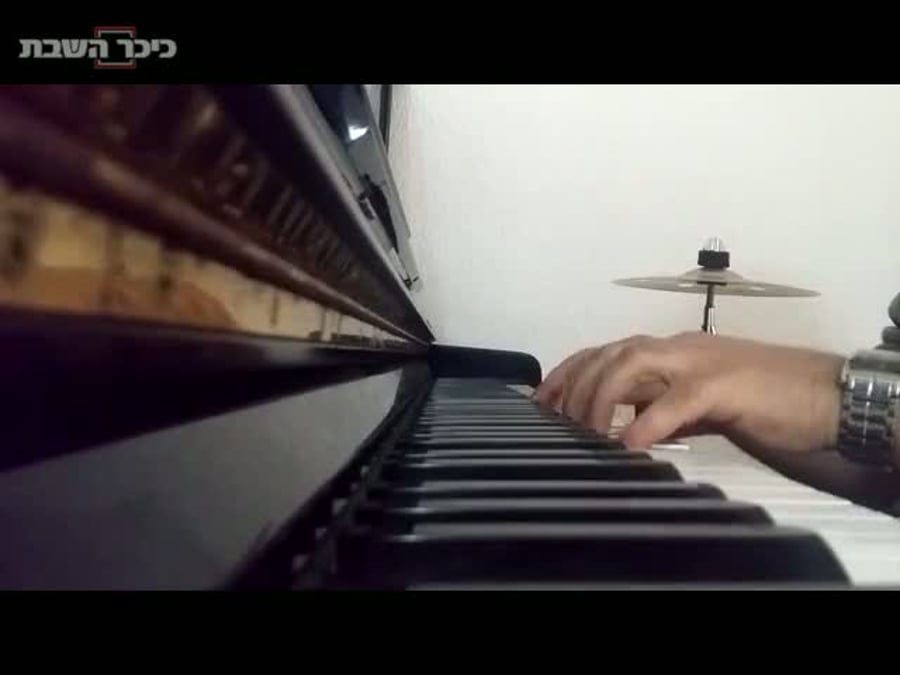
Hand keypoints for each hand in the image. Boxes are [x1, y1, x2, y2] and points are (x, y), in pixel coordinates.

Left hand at [534, 332, 844, 454]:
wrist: (826, 394)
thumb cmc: (765, 399)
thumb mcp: (700, 405)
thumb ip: (662, 410)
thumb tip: (621, 430)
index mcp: (671, 351)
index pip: (606, 351)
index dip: (569, 373)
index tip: (542, 401)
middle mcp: (678, 348)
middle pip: (609, 352)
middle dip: (574, 384)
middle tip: (554, 420)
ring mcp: (700, 362)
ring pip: (633, 361)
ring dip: (600, 397)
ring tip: (587, 433)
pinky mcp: (725, 386)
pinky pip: (677, 400)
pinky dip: (646, 421)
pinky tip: (628, 444)